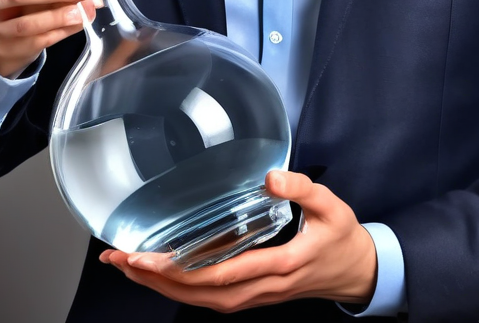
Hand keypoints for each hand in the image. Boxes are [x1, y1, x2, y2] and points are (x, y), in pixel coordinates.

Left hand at [99, 169, 377, 311]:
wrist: (359, 273)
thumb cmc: (343, 238)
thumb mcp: (330, 207)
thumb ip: (301, 188)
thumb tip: (270, 176)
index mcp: (279, 266)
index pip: (221, 273)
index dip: (180, 269)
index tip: (146, 257)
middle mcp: (262, 287)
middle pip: (201, 294)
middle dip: (156, 280)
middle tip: (119, 261)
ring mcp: (257, 295)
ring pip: (202, 301)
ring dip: (163, 288)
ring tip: (129, 268)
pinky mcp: (254, 293)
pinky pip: (211, 299)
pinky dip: (182, 290)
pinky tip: (163, 275)